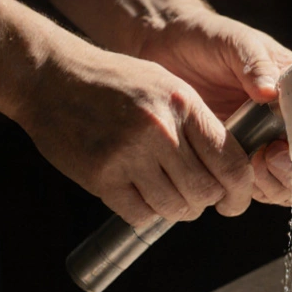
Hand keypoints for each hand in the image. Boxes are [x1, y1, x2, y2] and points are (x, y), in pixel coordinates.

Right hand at [17, 41, 256, 226]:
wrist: (51, 76)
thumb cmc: (115, 83)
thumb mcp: (166, 86)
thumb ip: (197, 123)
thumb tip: (231, 167)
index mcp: (184, 105)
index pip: (231, 162)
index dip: (240, 191)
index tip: (234, 201)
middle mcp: (161, 129)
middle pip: (205, 192)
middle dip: (206, 204)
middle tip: (196, 200)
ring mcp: (129, 154)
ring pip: (174, 208)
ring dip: (175, 210)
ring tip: (165, 195)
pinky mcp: (101, 176)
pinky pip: (140, 215)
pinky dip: (144, 213)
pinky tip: (138, 196)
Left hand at [136, 7, 291, 203]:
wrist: (165, 49)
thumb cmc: (206, 38)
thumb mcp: (233, 41)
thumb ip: (254, 63)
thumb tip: (269, 90)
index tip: (286, 148)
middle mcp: (287, 122)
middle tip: (266, 160)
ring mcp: (263, 142)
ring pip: (288, 185)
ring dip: (274, 186)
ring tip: (249, 166)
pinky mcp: (236, 158)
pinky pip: (256, 188)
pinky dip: (250, 190)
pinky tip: (230, 174)